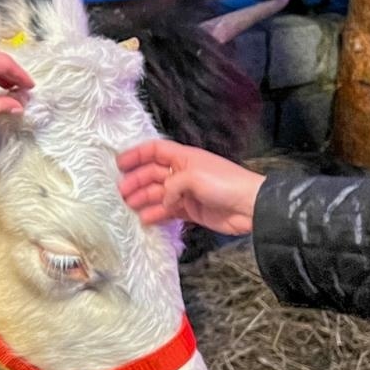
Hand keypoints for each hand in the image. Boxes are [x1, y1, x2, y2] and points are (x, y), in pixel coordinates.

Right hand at [116, 140, 263, 233]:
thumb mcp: (192, 176)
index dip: (137, 155)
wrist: (249, 206)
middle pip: (153, 174)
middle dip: (136, 181)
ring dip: (144, 198)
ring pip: (159, 194)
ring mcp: (187, 192)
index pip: (155, 151)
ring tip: (129, 206)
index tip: (120, 163)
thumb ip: (170, 186)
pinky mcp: (192, 210)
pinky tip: (145, 218)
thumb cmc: (225, 183)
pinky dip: (157, 214)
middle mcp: (183, 173)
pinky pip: (169, 211)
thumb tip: (163, 200)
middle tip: (121, 191)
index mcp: (184, 157)